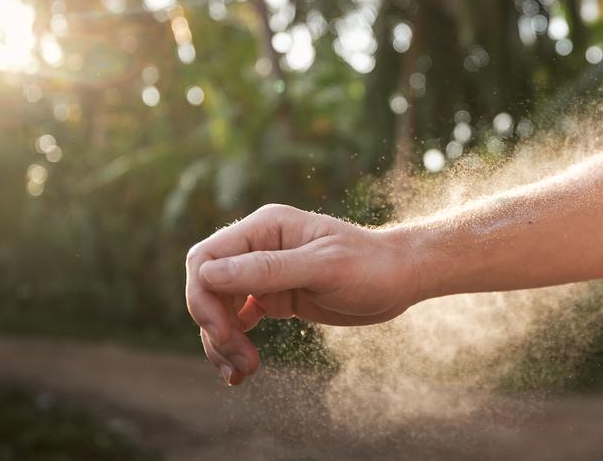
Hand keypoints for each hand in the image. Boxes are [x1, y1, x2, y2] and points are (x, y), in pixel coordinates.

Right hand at [184, 204, 420, 385]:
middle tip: (239, 363)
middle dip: (214, 327)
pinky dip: (234, 344)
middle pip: (207, 287)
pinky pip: (238, 320)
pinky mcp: (273, 297)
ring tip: (241, 373)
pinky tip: (242, 370)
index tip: (223, 333)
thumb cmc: (370, 266)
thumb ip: (267, 269)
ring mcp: (263, 273)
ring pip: (219, 308)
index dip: (202, 298)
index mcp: (263, 228)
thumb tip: (208, 274)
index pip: (205, 259)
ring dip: (222, 342)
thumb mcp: (323, 267)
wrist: (401, 279)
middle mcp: (257, 247)